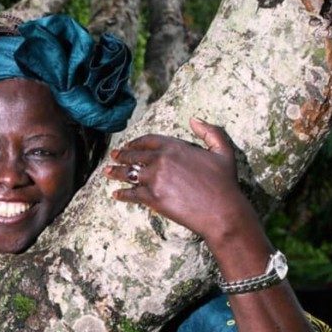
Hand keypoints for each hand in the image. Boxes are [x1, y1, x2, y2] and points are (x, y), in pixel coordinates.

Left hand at [103, 118, 255, 241]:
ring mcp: (154, 179)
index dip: (136, 142)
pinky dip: (121, 194)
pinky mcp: (151, 198)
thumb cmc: (224, 183)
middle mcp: (160, 160)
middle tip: (114, 156)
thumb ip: (210, 132)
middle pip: (134, 155)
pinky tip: (115, 194)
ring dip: (115, 172)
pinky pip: (130, 194)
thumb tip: (194, 119)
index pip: (148, 140)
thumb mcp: (223, 151)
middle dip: (122, 155)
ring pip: (128, 173)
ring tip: (107, 172)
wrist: (222, 211)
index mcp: (175, 146)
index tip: (129, 145)